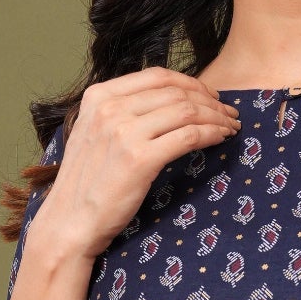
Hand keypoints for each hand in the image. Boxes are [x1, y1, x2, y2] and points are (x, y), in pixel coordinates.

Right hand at [28, 70, 240, 262]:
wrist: (70, 223)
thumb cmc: (86, 186)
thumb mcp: (94, 135)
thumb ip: (119, 114)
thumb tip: (161, 103)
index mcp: (99, 96)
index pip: (157, 76)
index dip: (191, 83)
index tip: (209, 96)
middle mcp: (110, 108)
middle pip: (175, 91)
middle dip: (210, 100)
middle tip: (228, 113)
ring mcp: (124, 132)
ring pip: (186, 110)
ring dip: (216, 117)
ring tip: (231, 126)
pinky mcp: (140, 159)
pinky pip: (188, 136)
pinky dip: (211, 134)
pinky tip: (222, 138)